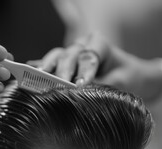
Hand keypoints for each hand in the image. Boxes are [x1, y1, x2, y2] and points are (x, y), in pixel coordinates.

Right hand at [28, 32, 161, 103]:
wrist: (130, 76)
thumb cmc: (128, 76)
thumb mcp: (123, 81)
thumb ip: (105, 84)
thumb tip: (86, 92)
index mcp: (100, 44)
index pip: (89, 55)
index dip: (84, 70)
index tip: (80, 86)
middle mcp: (83, 44)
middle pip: (70, 55)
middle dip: (64, 71)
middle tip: (59, 86)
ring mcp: (71, 52)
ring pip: (57, 56)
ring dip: (48, 68)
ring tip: (40, 78)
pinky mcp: (64, 63)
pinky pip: (51, 63)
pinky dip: (41, 68)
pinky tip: (31, 72)